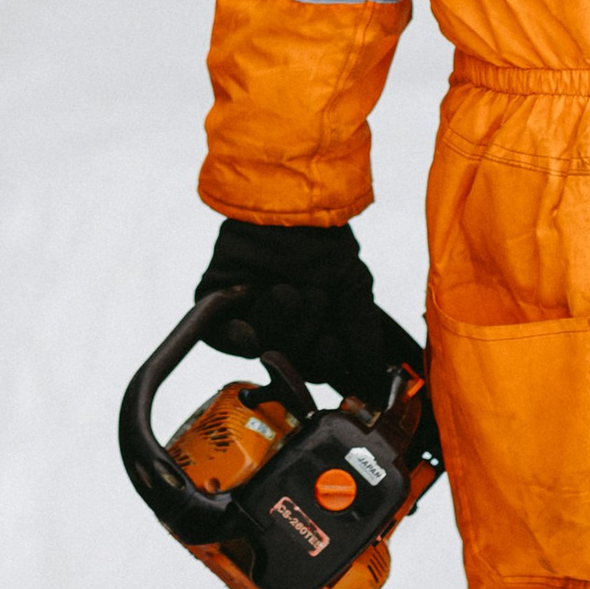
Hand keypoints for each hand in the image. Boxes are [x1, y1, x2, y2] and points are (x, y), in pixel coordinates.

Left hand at [197, 218, 401, 404]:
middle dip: (304, 336)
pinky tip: (248, 327)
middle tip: (313, 298)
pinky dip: (236, 336)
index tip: (331, 344)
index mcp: (311, 331)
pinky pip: (221, 338)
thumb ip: (364, 335)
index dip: (322, 364)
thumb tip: (373, 380)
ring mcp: (247, 319)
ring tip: (288, 290)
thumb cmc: (324, 245)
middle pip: (289, 362)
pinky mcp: (216, 307)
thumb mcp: (353, 288)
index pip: (316, 368)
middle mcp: (279, 330)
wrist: (294, 208)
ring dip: (280, 321)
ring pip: (262, 348)